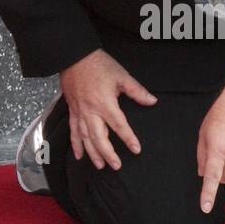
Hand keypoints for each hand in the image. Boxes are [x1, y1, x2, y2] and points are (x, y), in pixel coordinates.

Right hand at [59, 50, 156, 169]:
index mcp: (105, 103)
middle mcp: (91, 111)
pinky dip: (76, 145)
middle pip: (99, 138)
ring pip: (85, 138)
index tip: (136, 149)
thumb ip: (137, 91)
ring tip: (100, 166)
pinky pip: (73, 131)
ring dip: (93, 153)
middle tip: (116, 166)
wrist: (74, 57)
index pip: (119, 125)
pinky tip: (79, 156)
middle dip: (108, 154)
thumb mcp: (122, 76)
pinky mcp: (72, 111)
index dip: (128, 139)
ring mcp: (80, 112)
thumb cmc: (99, 65)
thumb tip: (152, 101)